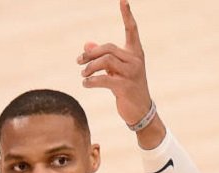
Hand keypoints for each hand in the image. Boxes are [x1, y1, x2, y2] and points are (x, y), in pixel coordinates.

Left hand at [77, 0, 151, 125]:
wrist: (140, 111)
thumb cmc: (127, 88)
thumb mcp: (116, 70)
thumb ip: (103, 57)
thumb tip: (86, 44)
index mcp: (135, 53)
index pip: (132, 30)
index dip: (127, 15)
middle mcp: (135, 60)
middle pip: (108, 48)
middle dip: (90, 54)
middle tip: (78, 62)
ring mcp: (132, 74)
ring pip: (105, 61)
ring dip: (89, 68)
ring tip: (82, 75)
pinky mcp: (125, 87)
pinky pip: (104, 79)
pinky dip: (91, 81)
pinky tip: (85, 84)